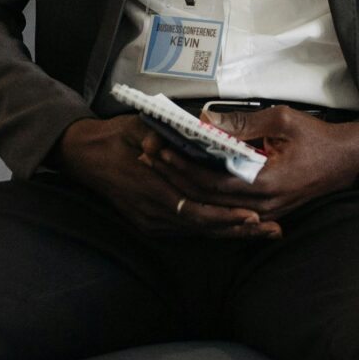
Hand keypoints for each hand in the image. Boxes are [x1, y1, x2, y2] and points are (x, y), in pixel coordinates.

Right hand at [54, 115, 277, 239]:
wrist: (85, 156)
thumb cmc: (116, 138)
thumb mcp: (140, 127)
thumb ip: (165, 133)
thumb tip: (190, 132)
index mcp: (150, 188)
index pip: (195, 209)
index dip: (225, 215)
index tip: (254, 214)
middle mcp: (152, 212)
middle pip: (203, 227)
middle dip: (240, 229)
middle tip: (273, 228)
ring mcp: (150, 222)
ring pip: (198, 232)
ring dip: (232, 232)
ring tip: (265, 231)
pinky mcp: (151, 225)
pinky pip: (188, 230)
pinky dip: (214, 230)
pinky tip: (238, 228)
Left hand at [144, 105, 358, 223]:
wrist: (349, 161)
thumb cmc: (321, 140)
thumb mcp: (284, 121)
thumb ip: (244, 122)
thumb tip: (208, 120)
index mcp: (267, 182)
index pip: (213, 180)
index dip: (184, 166)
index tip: (161, 148)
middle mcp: (262, 204)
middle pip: (206, 197)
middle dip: (175, 176)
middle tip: (149, 156)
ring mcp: (264, 211)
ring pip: (213, 205)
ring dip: (184, 185)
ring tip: (160, 165)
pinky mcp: (265, 210)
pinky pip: (227, 206)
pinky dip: (203, 192)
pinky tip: (186, 178)